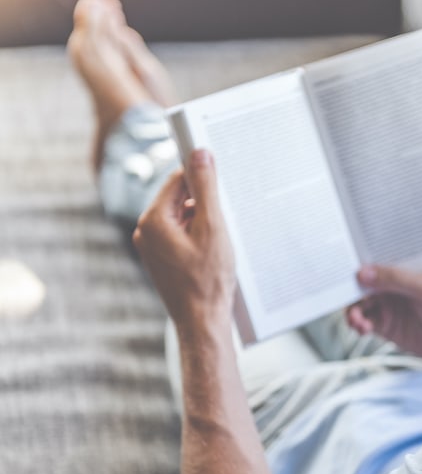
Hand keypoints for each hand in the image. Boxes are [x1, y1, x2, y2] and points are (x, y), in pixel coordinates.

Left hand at [133, 149, 235, 330]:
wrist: (203, 321)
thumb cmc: (208, 279)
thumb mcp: (213, 227)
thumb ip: (206, 188)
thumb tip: (200, 153)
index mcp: (153, 220)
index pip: (176, 180)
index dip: (200, 176)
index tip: (221, 176)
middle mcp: (146, 231)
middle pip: (178, 198)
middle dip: (204, 203)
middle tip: (224, 220)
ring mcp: (152, 247)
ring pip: (181, 216)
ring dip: (203, 221)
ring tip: (219, 242)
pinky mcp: (162, 259)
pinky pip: (180, 234)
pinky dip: (199, 236)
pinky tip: (213, 252)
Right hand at [346, 265, 421, 363]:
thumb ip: (396, 279)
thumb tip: (362, 273)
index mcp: (404, 263)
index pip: (375, 254)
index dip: (357, 256)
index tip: (340, 261)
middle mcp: (392, 281)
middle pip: (361, 279)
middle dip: (347, 285)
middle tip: (337, 292)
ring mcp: (387, 302)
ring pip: (358, 302)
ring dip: (352, 309)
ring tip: (356, 320)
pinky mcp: (386, 324)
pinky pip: (363, 321)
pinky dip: (358, 323)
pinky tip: (361, 328)